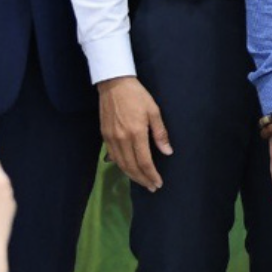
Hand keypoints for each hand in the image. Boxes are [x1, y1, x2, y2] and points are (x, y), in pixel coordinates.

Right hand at [98, 76, 171, 192]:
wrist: (114, 84)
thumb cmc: (137, 96)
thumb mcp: (154, 111)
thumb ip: (160, 133)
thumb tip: (167, 152)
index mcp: (136, 133)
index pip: (144, 161)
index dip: (151, 174)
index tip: (158, 183)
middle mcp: (121, 139)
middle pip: (131, 166)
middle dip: (142, 179)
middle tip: (152, 187)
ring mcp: (111, 138)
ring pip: (121, 164)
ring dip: (131, 175)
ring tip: (142, 181)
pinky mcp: (104, 136)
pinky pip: (113, 156)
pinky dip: (121, 166)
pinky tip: (128, 169)